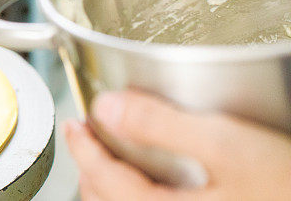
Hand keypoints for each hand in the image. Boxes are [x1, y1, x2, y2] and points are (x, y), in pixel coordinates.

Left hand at [65, 90, 290, 200]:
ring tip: (109, 163)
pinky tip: (155, 188)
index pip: (101, 180)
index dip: (80, 148)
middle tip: (85, 141)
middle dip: (90, 171)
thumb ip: (161, 124)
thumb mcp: (229, 145)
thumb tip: (106, 108)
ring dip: (110, 190)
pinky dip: (138, 200)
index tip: (72, 124)